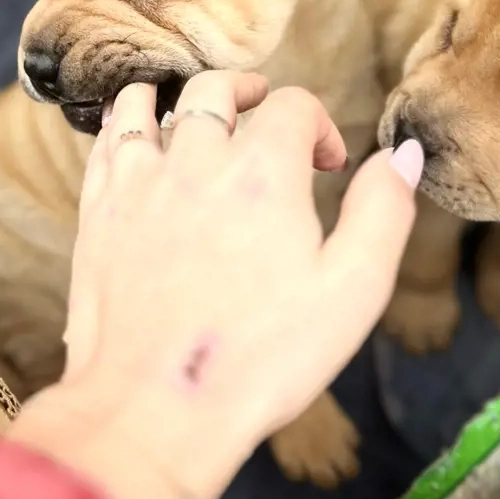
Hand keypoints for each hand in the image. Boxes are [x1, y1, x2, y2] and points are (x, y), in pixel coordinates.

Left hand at [11, 71, 422, 498]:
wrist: (155, 408)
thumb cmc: (262, 359)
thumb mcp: (353, 292)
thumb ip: (383, 212)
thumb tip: (402, 155)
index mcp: (265, 173)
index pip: (293, 105)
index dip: (318, 124)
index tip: (326, 164)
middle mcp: (196, 161)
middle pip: (218, 90)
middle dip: (250, 94)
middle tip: (265, 115)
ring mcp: (138, 183)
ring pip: (152, 104)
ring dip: (182, 97)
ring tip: (199, 113)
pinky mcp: (97, 213)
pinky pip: (106, 141)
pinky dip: (126, 121)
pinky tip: (137, 133)